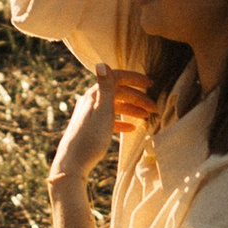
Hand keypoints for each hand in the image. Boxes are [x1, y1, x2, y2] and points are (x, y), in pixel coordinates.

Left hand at [48, 68, 144, 186]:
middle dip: (137, 98)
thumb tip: (102, 64)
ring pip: (115, 107)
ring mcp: (90, 115)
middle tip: (154, 108)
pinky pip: (109, 120)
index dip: (134, 79)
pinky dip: (121, 122)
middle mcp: (91, 102)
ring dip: (132, 110)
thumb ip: (105, 88)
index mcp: (94, 95)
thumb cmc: (90, 137)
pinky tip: (131, 129)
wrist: (73, 163)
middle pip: (118, 93)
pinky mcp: (91, 129)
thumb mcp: (102, 111)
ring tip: (147, 117)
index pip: (116, 78)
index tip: (151, 84)